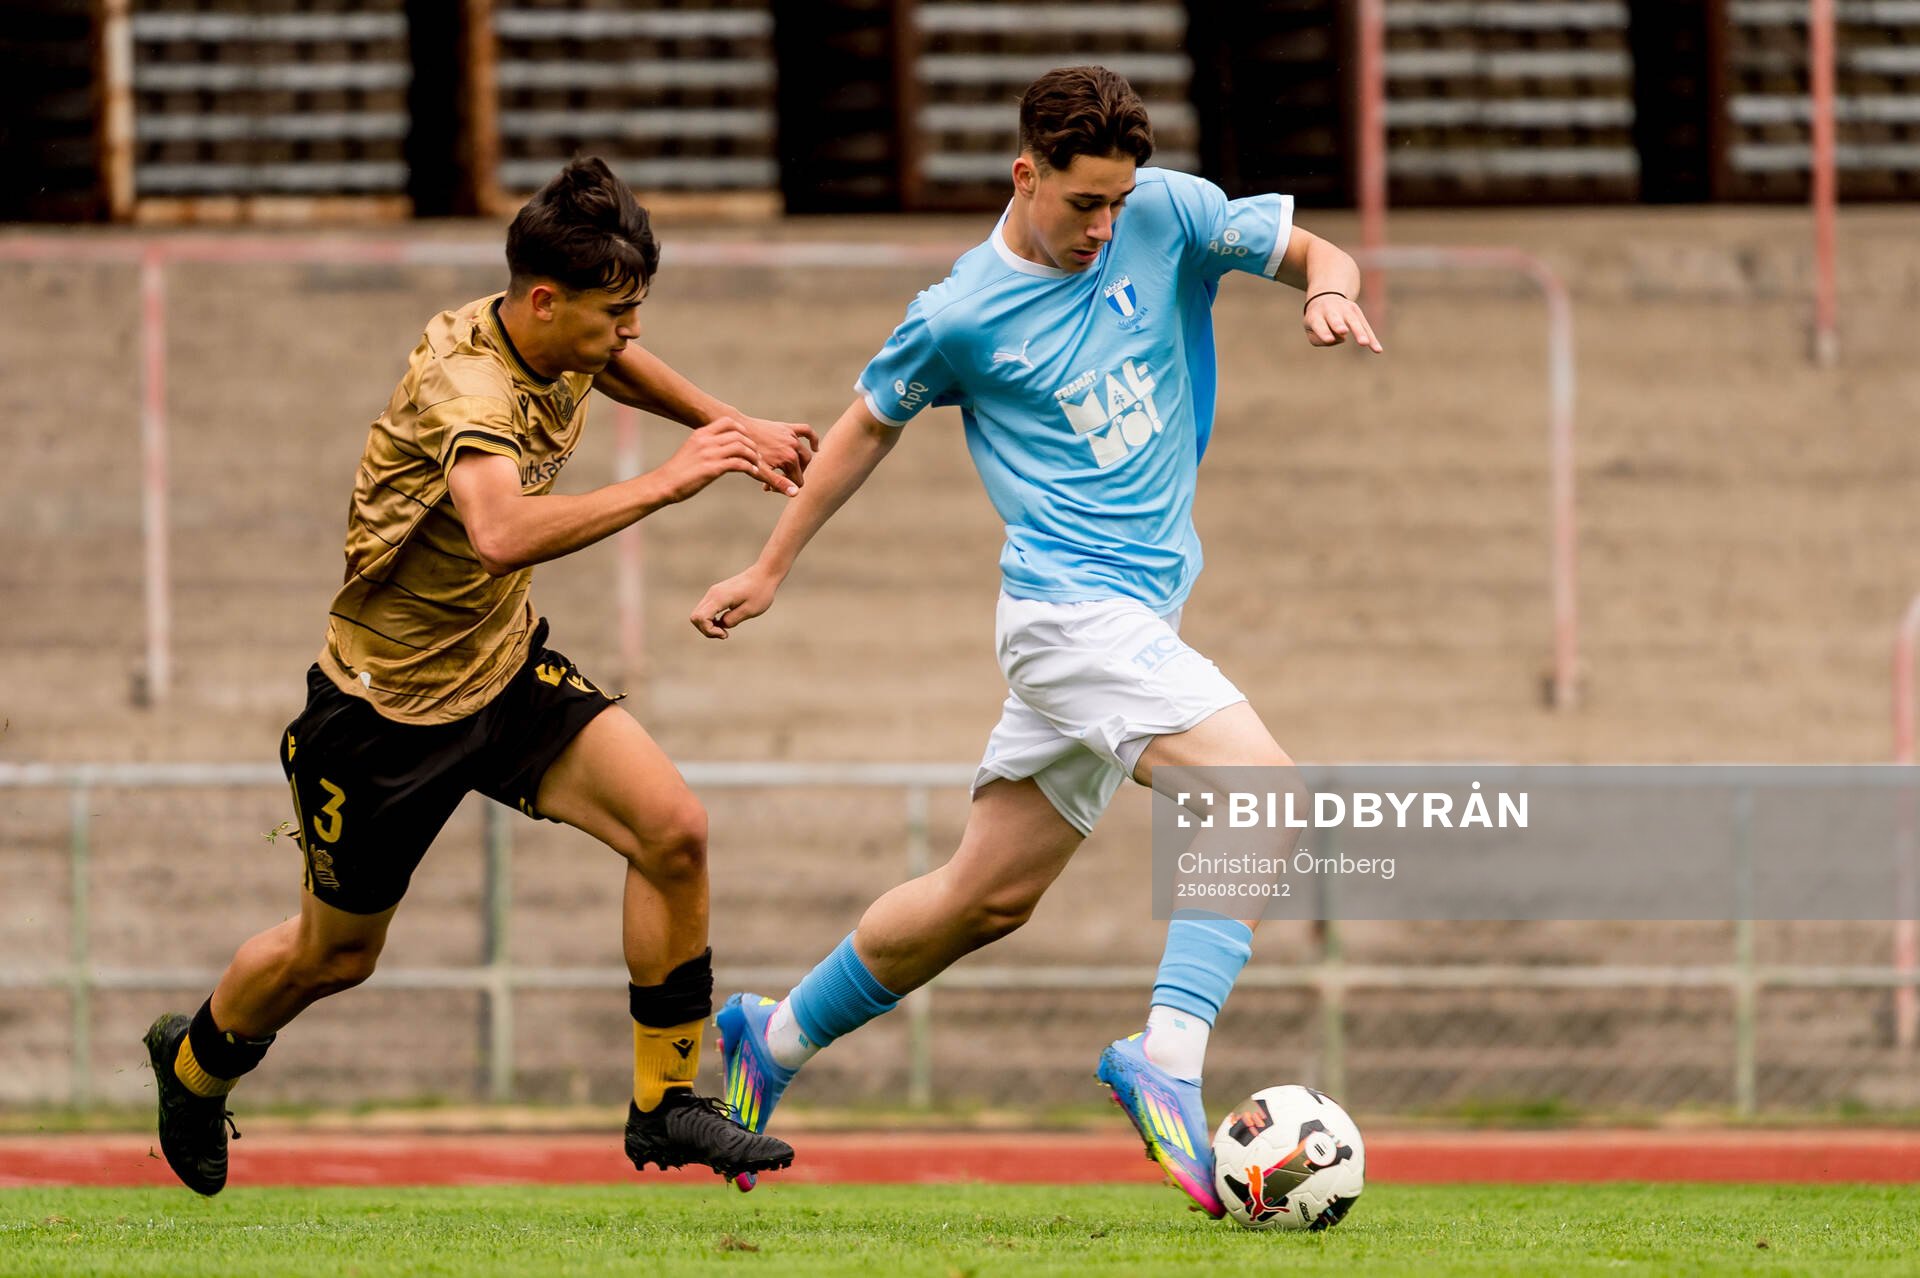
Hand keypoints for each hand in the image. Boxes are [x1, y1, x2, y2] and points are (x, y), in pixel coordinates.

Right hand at [653, 418, 767, 503]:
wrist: (664, 483)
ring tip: (756, 464)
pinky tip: (752, 472)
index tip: (748, 439)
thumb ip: (706, 444)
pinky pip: (739, 463)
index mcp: (701, 434)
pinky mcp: (712, 468)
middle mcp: (706, 440)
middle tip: (756, 455)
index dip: (742, 429)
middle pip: (738, 435)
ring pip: (741, 448)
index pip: (728, 421)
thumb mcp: (691, 449)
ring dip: (753, 456)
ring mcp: (710, 454)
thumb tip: (720, 446)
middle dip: (751, 445)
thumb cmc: (678, 470)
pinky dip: (749, 467)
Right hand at [690, 566, 779, 638]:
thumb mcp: (750, 610)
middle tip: (724, 633)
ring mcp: (713, 593)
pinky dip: (711, 620)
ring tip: (724, 630)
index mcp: (720, 597)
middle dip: (707, 630)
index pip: (700, 618)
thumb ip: (732, 619)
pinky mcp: (716, 594)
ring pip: (698, 614)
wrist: (764, 574)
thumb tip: (721, 624)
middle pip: (695, 617)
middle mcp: (712, 594)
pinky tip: (724, 622)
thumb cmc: (760, 592)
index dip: (709, 630)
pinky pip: (705, 610)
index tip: (725, 633)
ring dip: (708, 625)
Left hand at [735, 416, 817, 493]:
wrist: (737, 431)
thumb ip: (780, 483)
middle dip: (790, 477)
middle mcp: (794, 446)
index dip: (784, 487)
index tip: (769, 487)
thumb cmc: (747, 453)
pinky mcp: (788, 427)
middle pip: (802, 469)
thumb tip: (795, 493)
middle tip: (773, 480)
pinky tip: (815, 448)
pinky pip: (807, 431)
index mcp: (790, 458)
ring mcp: (792, 436)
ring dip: (797, 465)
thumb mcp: (762, 472)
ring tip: (783, 470)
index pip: (797, 481)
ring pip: (804, 455)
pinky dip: (813, 439)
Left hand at [1303, 294, 1382, 352]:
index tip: (1329, 339)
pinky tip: (1378, 350)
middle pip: (1335, 319)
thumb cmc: (1317, 319)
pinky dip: (1372, 339)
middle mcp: (1330, 310)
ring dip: (1359, 332)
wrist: (1326, 297)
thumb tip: (1337, 338)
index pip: (1319, 325)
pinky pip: (1365, 327)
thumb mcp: (1310, 328)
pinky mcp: (1357, 311)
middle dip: (1339, 325)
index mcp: (1315, 314)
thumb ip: (1318, 339)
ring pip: (1353, 322)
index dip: (1324, 332)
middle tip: (1343, 331)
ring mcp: (1345, 309)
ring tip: (1364, 343)